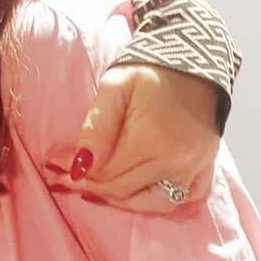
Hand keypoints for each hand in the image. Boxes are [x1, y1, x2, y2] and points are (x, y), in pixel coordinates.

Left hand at [49, 65, 220, 213]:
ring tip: (95, 186)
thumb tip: (79, 166)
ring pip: (149, 203)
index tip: (54, 163)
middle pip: (121, 190)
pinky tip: (134, 193)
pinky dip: (156, 202)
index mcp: (151, 140)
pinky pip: (181, 200)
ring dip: (119, 199)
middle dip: (89, 185)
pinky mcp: (206, 167)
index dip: (75, 172)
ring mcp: (195, 167)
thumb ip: (96, 128)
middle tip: (65, 176)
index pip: (103, 174)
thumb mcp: (114, 87)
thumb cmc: (148, 70)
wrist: (193, 58)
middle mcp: (176, 160)